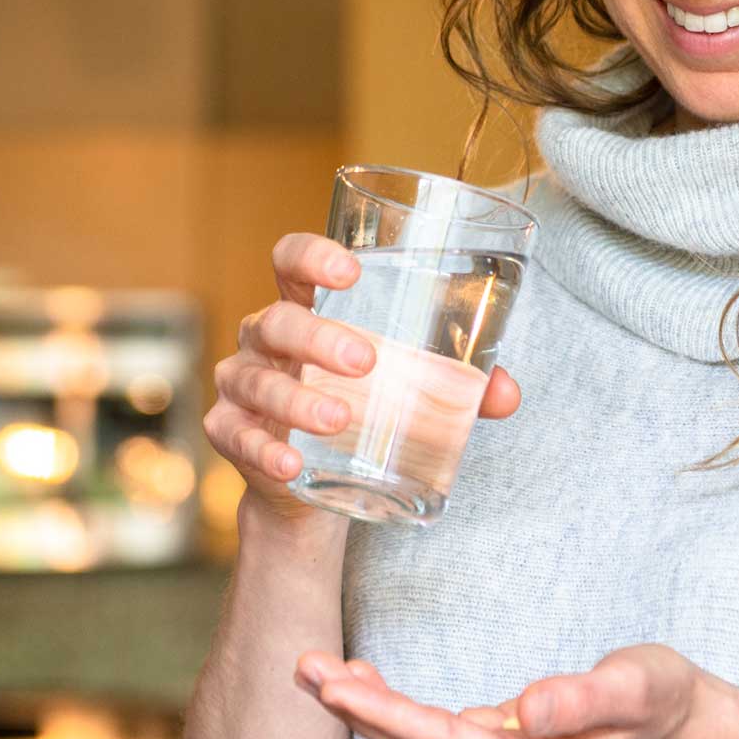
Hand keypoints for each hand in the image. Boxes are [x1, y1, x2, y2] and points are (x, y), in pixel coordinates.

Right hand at [204, 231, 522, 524]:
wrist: (314, 482)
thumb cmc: (364, 404)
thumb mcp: (406, 385)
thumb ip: (459, 384)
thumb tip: (508, 395)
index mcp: (306, 306)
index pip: (291, 260)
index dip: (312, 256)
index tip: (351, 269)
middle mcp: (265, 337)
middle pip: (278, 321)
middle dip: (320, 337)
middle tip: (366, 361)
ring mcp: (242, 384)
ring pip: (258, 382)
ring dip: (298, 400)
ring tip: (340, 419)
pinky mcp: (230, 434)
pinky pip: (236, 437)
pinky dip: (264, 450)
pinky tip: (291, 463)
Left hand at [291, 643, 704, 738]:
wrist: (683, 725)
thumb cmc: (660, 697)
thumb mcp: (635, 685)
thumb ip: (583, 696)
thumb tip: (527, 708)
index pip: (438, 738)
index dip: (381, 711)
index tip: (332, 687)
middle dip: (354, 709)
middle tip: (302, 665)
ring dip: (367, 712)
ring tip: (320, 671)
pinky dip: (395, 715)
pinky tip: (369, 687)